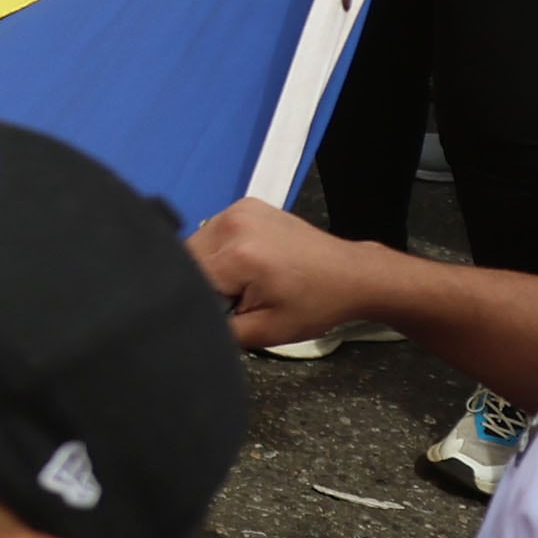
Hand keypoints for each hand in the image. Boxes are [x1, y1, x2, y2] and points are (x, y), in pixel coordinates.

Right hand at [186, 198, 388, 353]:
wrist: (350, 275)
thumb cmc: (316, 304)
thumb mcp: (265, 332)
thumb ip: (219, 331)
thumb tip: (191, 325)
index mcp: (238, 255)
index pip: (187, 281)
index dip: (200, 301)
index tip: (225, 311)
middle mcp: (233, 222)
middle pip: (187, 258)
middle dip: (203, 281)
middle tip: (237, 296)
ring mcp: (239, 209)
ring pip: (196, 244)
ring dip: (209, 265)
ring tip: (244, 279)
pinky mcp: (245, 205)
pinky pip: (214, 231)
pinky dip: (221, 250)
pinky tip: (247, 262)